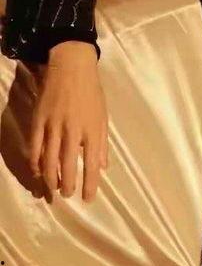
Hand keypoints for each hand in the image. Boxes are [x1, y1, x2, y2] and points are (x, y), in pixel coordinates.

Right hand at [28, 41, 107, 201]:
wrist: (72, 66)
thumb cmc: (91, 91)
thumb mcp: (102, 115)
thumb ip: (102, 142)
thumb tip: (103, 166)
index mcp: (92, 129)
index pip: (91, 163)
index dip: (89, 184)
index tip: (88, 199)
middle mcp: (72, 130)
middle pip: (67, 165)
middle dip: (68, 185)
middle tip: (68, 194)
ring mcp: (53, 125)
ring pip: (48, 160)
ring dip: (50, 179)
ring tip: (54, 189)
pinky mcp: (38, 120)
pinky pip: (34, 147)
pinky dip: (35, 163)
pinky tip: (37, 171)